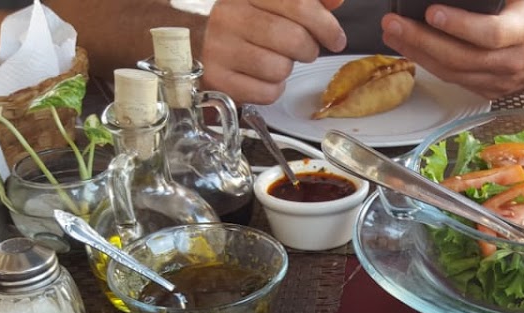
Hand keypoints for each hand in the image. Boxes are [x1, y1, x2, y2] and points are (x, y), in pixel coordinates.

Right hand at [201, 0, 347, 103]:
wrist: (188, 41)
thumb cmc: (239, 22)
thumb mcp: (268, 2)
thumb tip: (335, 0)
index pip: (298, 5)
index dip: (325, 25)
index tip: (336, 39)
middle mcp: (230, 16)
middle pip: (294, 40)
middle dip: (308, 50)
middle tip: (303, 50)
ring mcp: (220, 48)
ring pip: (280, 68)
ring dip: (286, 69)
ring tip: (274, 60)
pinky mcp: (217, 79)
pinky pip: (266, 92)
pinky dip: (272, 89)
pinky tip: (261, 77)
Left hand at [380, 0, 523, 99]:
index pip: (489, 34)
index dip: (459, 25)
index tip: (432, 12)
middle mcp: (513, 62)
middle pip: (462, 58)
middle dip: (422, 41)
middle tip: (394, 24)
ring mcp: (501, 81)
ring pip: (454, 73)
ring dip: (418, 54)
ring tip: (392, 34)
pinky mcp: (491, 91)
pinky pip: (455, 81)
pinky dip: (430, 66)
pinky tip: (411, 50)